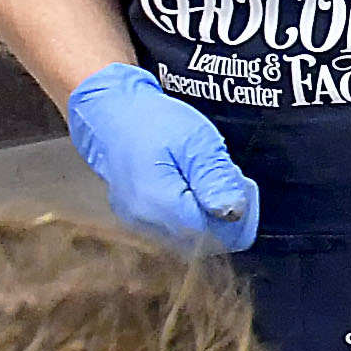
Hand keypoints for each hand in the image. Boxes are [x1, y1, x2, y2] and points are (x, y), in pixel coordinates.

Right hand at [65, 65, 259, 251]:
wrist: (112, 113)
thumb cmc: (154, 122)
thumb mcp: (197, 141)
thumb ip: (215, 179)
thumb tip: (233, 213)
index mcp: (159, 204)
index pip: (210, 233)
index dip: (232, 216)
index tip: (239, 188)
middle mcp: (143, 221)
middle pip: (198, 237)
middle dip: (219, 215)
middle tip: (221, 178)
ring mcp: (135, 221)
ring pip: (184, 234)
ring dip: (203, 213)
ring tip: (201, 177)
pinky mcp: (133, 216)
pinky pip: (170, 225)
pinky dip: (186, 210)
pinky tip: (188, 184)